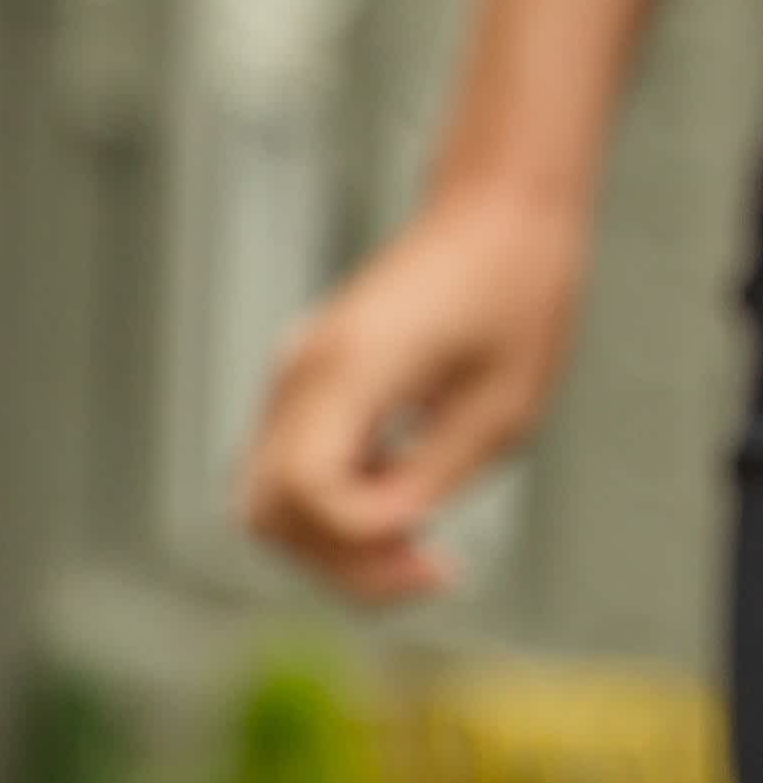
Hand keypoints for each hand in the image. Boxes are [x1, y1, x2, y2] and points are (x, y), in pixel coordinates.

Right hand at [237, 191, 595, 601]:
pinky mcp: (301, 390)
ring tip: (413, 540)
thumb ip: (433, 477)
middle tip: (423, 569)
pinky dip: (332, 508)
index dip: (365, 538)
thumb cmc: (517, 294)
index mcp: (351, 366)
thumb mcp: (506, 405)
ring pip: (265, 503)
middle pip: (268, 512)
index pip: (311, 488)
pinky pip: (287, 475)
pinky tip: (397, 495)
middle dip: (338, 561)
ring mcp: (291, 382)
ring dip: (331, 541)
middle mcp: (300, 376)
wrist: (494, 213)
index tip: (437, 550)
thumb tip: (383, 539)